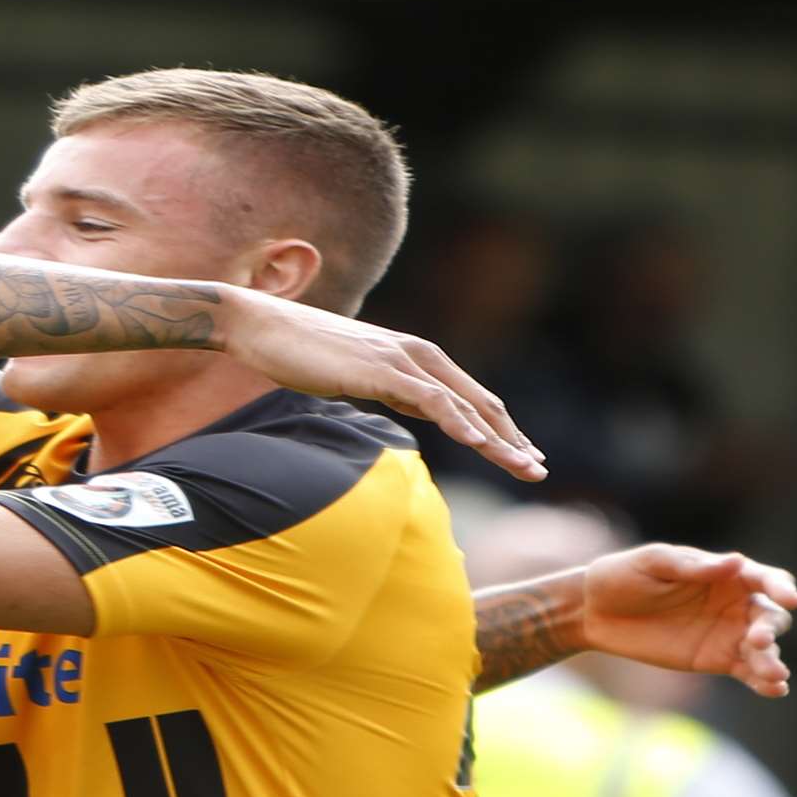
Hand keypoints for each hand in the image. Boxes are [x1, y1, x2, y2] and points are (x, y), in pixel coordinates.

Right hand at [221, 289, 545, 481]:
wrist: (259, 326)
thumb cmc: (297, 352)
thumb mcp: (353, 376)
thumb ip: (389, 387)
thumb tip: (412, 406)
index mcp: (411, 357)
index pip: (468, 397)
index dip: (499, 427)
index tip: (520, 456)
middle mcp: (416, 354)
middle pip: (479, 401)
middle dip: (511, 438)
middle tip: (537, 470)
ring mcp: (400, 359)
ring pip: (464, 404)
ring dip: (498, 439)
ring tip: (523, 467)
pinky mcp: (381, 368)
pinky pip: (432, 399)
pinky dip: (460, 422)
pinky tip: (478, 444)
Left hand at [583, 544, 796, 697]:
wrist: (593, 612)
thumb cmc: (622, 576)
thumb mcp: (652, 563)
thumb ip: (692, 567)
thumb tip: (736, 562)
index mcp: (724, 574)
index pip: (766, 579)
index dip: (781, 587)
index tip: (790, 599)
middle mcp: (734, 603)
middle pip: (770, 617)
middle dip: (770, 628)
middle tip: (756, 640)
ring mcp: (727, 634)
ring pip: (764, 649)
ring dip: (772, 660)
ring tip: (773, 674)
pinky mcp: (715, 660)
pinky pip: (748, 672)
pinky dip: (764, 682)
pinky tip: (774, 689)